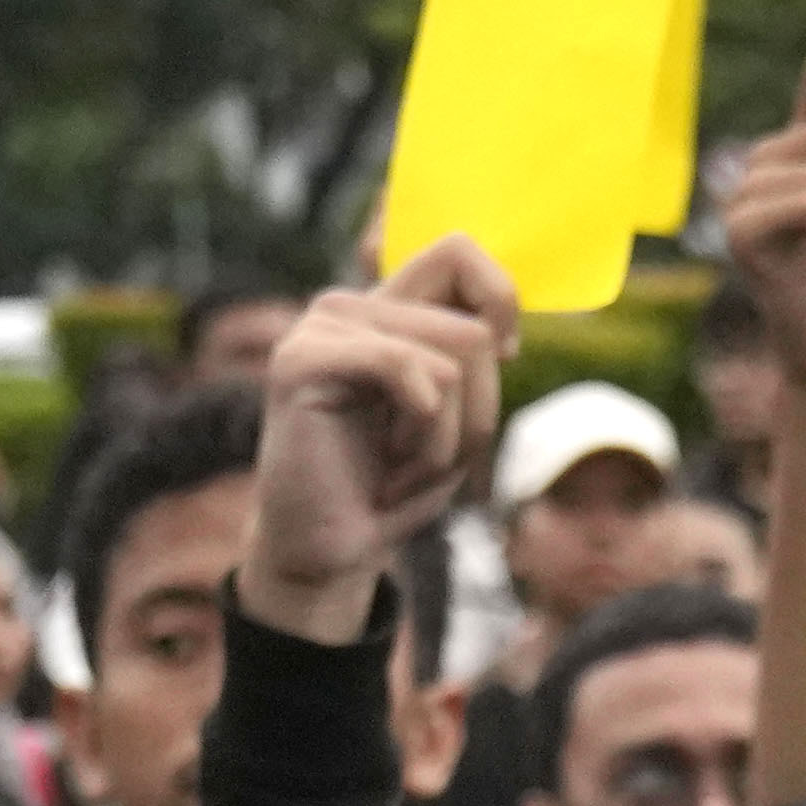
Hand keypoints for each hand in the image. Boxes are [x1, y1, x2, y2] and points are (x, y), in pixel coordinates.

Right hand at [246, 245, 517, 648]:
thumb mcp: (454, 421)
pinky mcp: (301, 358)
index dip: (501, 300)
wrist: (327, 553)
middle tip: (428, 461)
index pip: (460, 252)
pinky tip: (389, 465)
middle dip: (476, 416)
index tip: (503, 360)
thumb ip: (471, 362)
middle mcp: (353, 307)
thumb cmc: (390, 489)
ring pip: (451, 358)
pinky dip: (420, 433)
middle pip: (474, 331)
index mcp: (389, 311)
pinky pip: (404, 367)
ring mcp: (322, 326)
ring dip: (445, 439)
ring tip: (401, 468)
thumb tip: (498, 335)